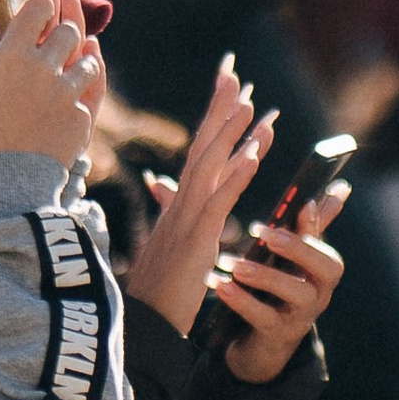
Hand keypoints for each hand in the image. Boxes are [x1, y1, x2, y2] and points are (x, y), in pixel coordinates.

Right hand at [0, 0, 103, 171]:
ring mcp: (67, 93)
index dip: (41, 0)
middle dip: (62, 29)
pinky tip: (64, 103)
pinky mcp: (81, 116)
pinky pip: (87, 93)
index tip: (41, 2)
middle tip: (54, 36)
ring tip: (63, 72)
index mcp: (12, 56)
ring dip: (77, 60)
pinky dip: (78, 93)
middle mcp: (44, 68)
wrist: (4, 187)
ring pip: (87, 59)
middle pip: (68, 29)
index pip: (39, 6)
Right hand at [124, 60, 275, 336]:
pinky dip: (235, 177)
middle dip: (220, 108)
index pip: (200, 148)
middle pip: (202, 144)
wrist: (144, 325)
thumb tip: (172, 191)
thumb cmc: (160, 289)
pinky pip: (218, 203)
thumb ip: (176, 213)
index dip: (216, 115)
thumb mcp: (174, 243)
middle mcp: (182, 203)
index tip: (232, 85)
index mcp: (181, 203)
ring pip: (210, 166)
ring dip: (232, 133)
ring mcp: (187, 220)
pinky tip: (254, 156)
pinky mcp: (196, 241)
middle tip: (237, 74)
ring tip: (252, 103)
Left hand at [214, 191, 347, 380]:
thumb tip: (341, 188)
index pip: (327, 241)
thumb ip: (312, 226)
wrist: (262, 345)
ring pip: (295, 293)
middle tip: (264, 231)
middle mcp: (319, 292)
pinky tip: (220, 285)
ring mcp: (301, 316)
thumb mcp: (294, 258)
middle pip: (325, 268)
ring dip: (263, 275)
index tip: (301, 205)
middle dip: (297, 247)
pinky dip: (241, 300)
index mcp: (323, 269)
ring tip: (232, 262)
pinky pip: (262, 317)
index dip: (314, 225)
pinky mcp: (277, 335)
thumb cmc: (280, 291)